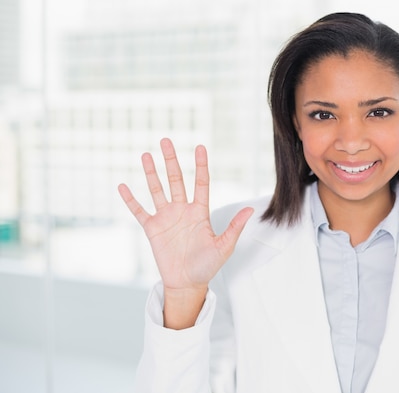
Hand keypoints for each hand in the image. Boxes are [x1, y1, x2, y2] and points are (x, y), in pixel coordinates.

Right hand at [118, 138, 252, 327]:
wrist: (187, 283)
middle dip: (171, 161)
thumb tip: (250, 209)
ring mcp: (166, 218)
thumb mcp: (224, 246)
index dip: (201, 165)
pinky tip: (122, 186)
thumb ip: (234, 227)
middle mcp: (182, 210)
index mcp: (200, 212)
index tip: (200, 147)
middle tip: (166, 140)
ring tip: (144, 155)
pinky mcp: (152, 228)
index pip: (201, 183)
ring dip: (150, 173)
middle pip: (176, 180)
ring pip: (157, 190)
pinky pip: (139, 211)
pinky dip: (130, 199)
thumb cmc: (208, 265)